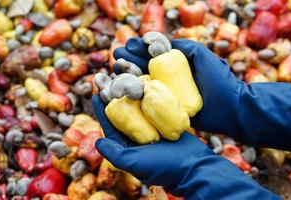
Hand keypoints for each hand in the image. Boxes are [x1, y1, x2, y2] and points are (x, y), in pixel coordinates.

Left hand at [92, 95, 278, 198]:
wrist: (194, 165)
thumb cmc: (163, 167)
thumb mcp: (133, 163)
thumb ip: (114, 153)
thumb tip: (96, 141)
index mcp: (126, 145)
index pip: (110, 124)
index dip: (101, 108)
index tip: (96, 91)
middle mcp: (137, 135)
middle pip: (121, 111)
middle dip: (112, 94)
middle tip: (105, 77)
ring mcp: (151, 127)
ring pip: (137, 105)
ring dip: (128, 89)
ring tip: (122, 72)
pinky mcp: (164, 121)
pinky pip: (152, 105)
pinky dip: (147, 93)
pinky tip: (144, 78)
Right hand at [113, 38, 243, 139]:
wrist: (230, 108)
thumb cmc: (218, 80)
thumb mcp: (200, 55)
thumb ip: (182, 46)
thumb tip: (158, 42)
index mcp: (178, 64)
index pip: (154, 53)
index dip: (140, 48)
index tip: (128, 44)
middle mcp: (171, 78)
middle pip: (146, 66)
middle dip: (130, 60)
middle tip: (116, 54)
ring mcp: (169, 93)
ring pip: (144, 82)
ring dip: (129, 75)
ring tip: (115, 68)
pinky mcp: (168, 109)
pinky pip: (149, 100)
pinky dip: (135, 94)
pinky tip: (123, 88)